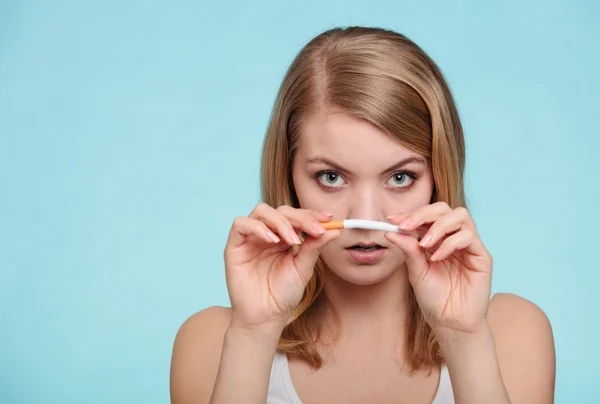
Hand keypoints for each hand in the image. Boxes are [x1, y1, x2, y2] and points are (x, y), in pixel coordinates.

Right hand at [224, 204, 339, 331]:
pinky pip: (241, 224)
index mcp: (283, 238)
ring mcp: (250, 239)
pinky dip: (258, 228)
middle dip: (300, 217)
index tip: (328, 218)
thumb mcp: (303, 268)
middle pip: (281, 211)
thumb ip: (314, 246)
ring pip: (261, 211)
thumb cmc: (283, 294)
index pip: (296, 216)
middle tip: (315, 230)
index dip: (311, 214)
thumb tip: (334, 230)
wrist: (265, 317)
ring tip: (293, 240)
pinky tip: (272, 240)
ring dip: (280, 221)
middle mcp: (266, 234)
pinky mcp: (234, 246)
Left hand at [385, 202, 492, 334]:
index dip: (410, 214)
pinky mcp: (482, 256)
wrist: (449, 322)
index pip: (426, 217)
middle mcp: (453, 238)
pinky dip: (450, 243)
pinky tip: (437, 257)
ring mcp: (469, 246)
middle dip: (423, 214)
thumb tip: (391, 231)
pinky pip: (469, 236)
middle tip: (406, 225)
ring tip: (425, 244)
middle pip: (444, 209)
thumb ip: (408, 250)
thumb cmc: (434, 298)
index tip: (392, 220)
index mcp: (436, 239)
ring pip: (460, 216)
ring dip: (438, 226)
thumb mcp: (416, 271)